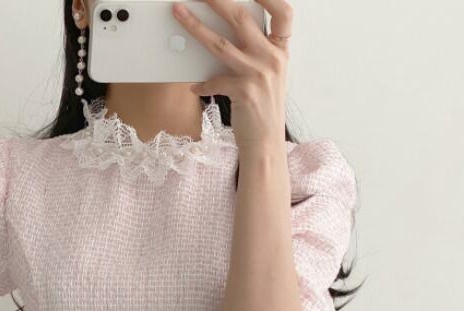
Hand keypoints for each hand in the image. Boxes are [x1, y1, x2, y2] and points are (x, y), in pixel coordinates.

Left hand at [171, 0, 291, 152]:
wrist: (265, 143)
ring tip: (179, 14)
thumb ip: (255, 52)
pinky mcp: (244, 92)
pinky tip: (195, 87)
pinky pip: (214, 80)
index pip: (284, 13)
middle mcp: (272, 59)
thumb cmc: (262, 109)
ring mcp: (259, 75)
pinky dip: (202, 84)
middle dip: (217, 0)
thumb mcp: (268, 75)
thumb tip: (224, 32)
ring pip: (220, 44)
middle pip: (241, 18)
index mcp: (280, 51)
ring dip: (195, 27)